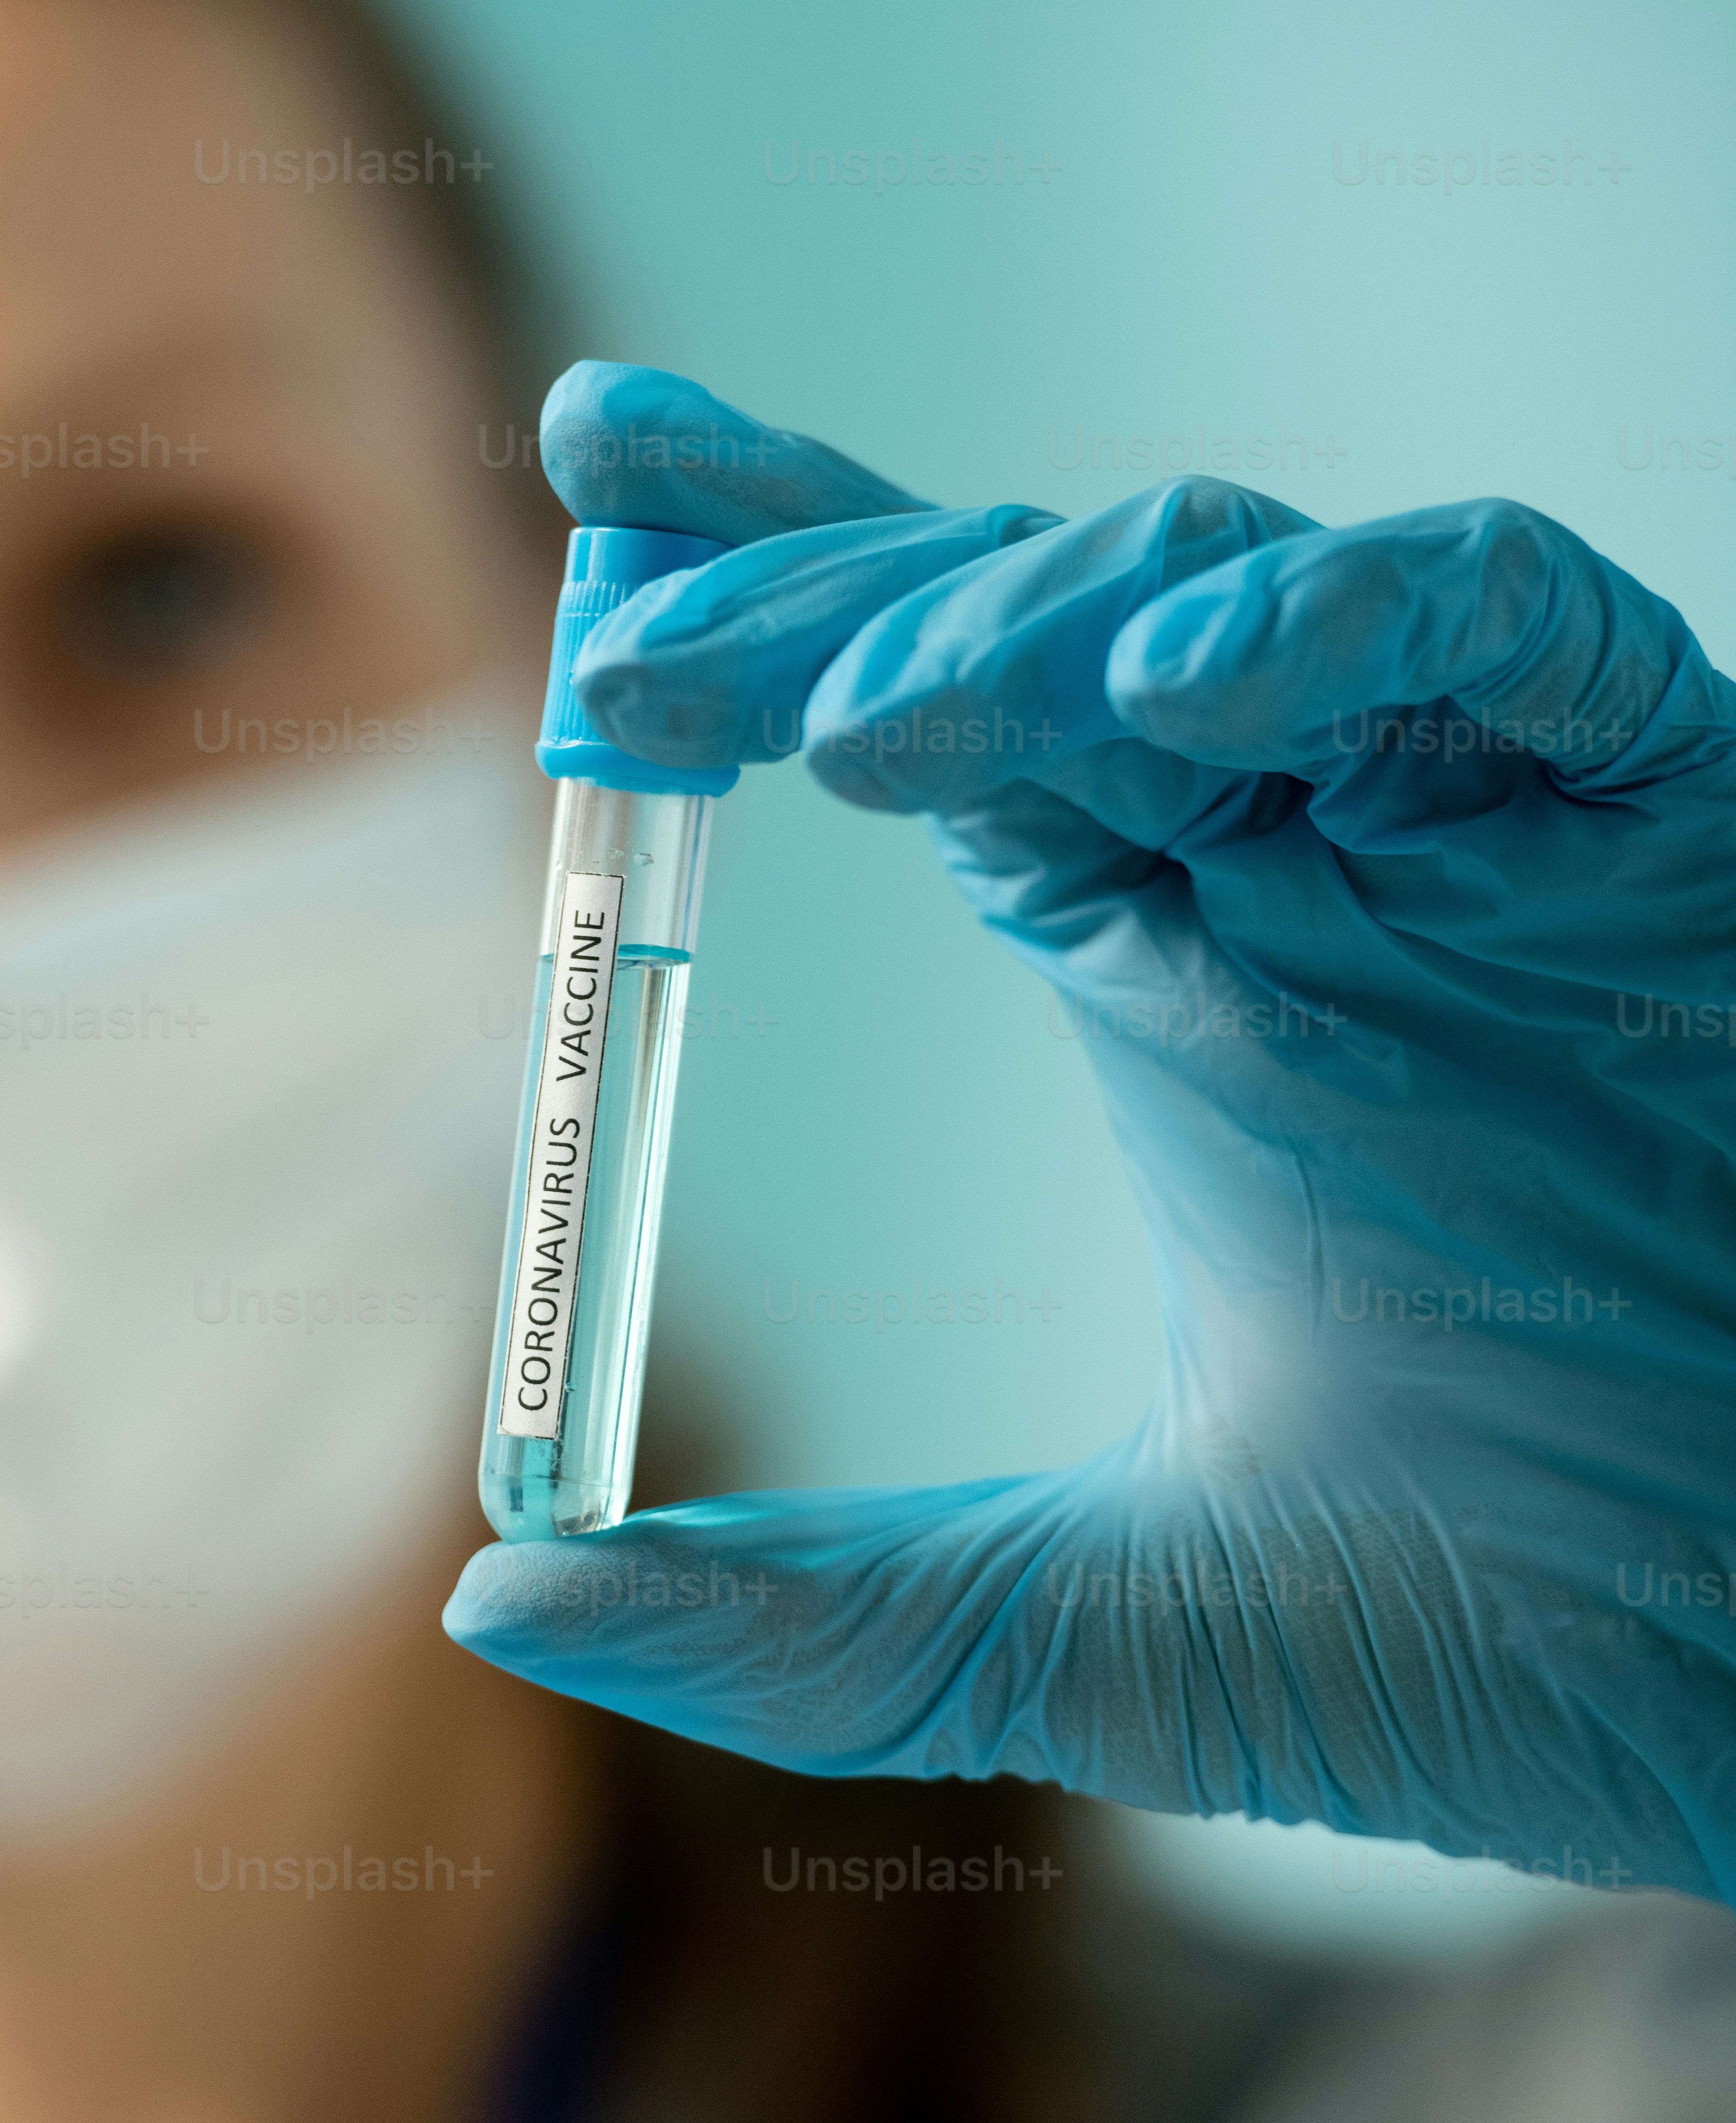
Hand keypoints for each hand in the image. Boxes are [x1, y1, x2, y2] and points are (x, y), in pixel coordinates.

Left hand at [446, 363, 1735, 1902]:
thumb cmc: (1518, 1644)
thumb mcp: (1103, 1634)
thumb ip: (815, 1621)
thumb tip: (503, 1604)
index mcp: (1183, 969)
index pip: (931, 707)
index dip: (772, 576)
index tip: (596, 478)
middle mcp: (1317, 860)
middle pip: (1031, 620)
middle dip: (823, 601)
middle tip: (630, 666)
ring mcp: (1491, 824)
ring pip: (1227, 590)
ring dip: (1031, 625)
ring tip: (866, 731)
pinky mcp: (1669, 810)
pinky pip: (1511, 624)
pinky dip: (1351, 618)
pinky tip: (1185, 684)